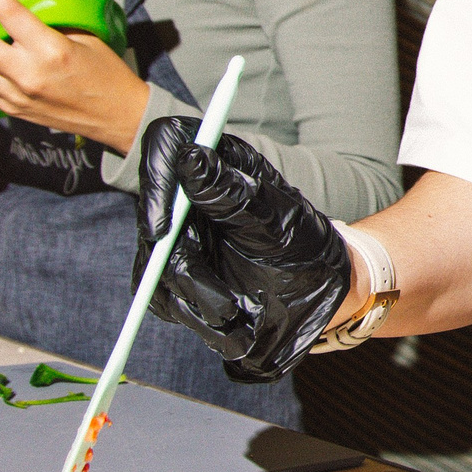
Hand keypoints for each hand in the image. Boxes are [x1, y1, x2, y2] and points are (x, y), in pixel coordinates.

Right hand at [138, 116, 355, 381]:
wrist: (317, 287)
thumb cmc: (303, 241)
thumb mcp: (275, 219)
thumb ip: (232, 193)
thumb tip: (191, 157)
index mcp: (216, 161)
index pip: (164, 145)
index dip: (155, 183)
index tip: (162, 230)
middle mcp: (188, 195)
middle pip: (154, 217)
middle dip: (180, 266)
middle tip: (224, 304)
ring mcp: (178, 235)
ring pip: (155, 266)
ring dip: (193, 301)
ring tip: (235, 316)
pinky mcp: (175, 274)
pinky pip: (163, 298)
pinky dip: (193, 317)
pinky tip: (230, 326)